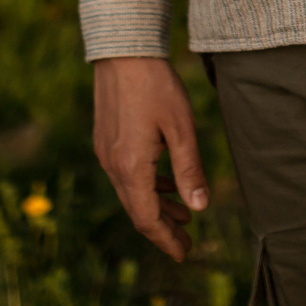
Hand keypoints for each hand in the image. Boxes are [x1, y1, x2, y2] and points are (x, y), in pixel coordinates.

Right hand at [92, 56, 209, 261]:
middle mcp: (113, 165)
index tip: (184, 254)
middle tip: (186, 244)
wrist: (123, 50)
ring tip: (184, 216)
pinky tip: (165, 183)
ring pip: (131, 193)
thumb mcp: (182, 128)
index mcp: (131, 167)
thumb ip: (189, 170)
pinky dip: (146, 186)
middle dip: (163, 230)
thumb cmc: (156, 86)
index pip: (148, 218)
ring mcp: (106, 152)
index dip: (166, 240)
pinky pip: (125, 175)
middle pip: (137, 211)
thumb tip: (199, 209)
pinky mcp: (106, 140)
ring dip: (156, 207)